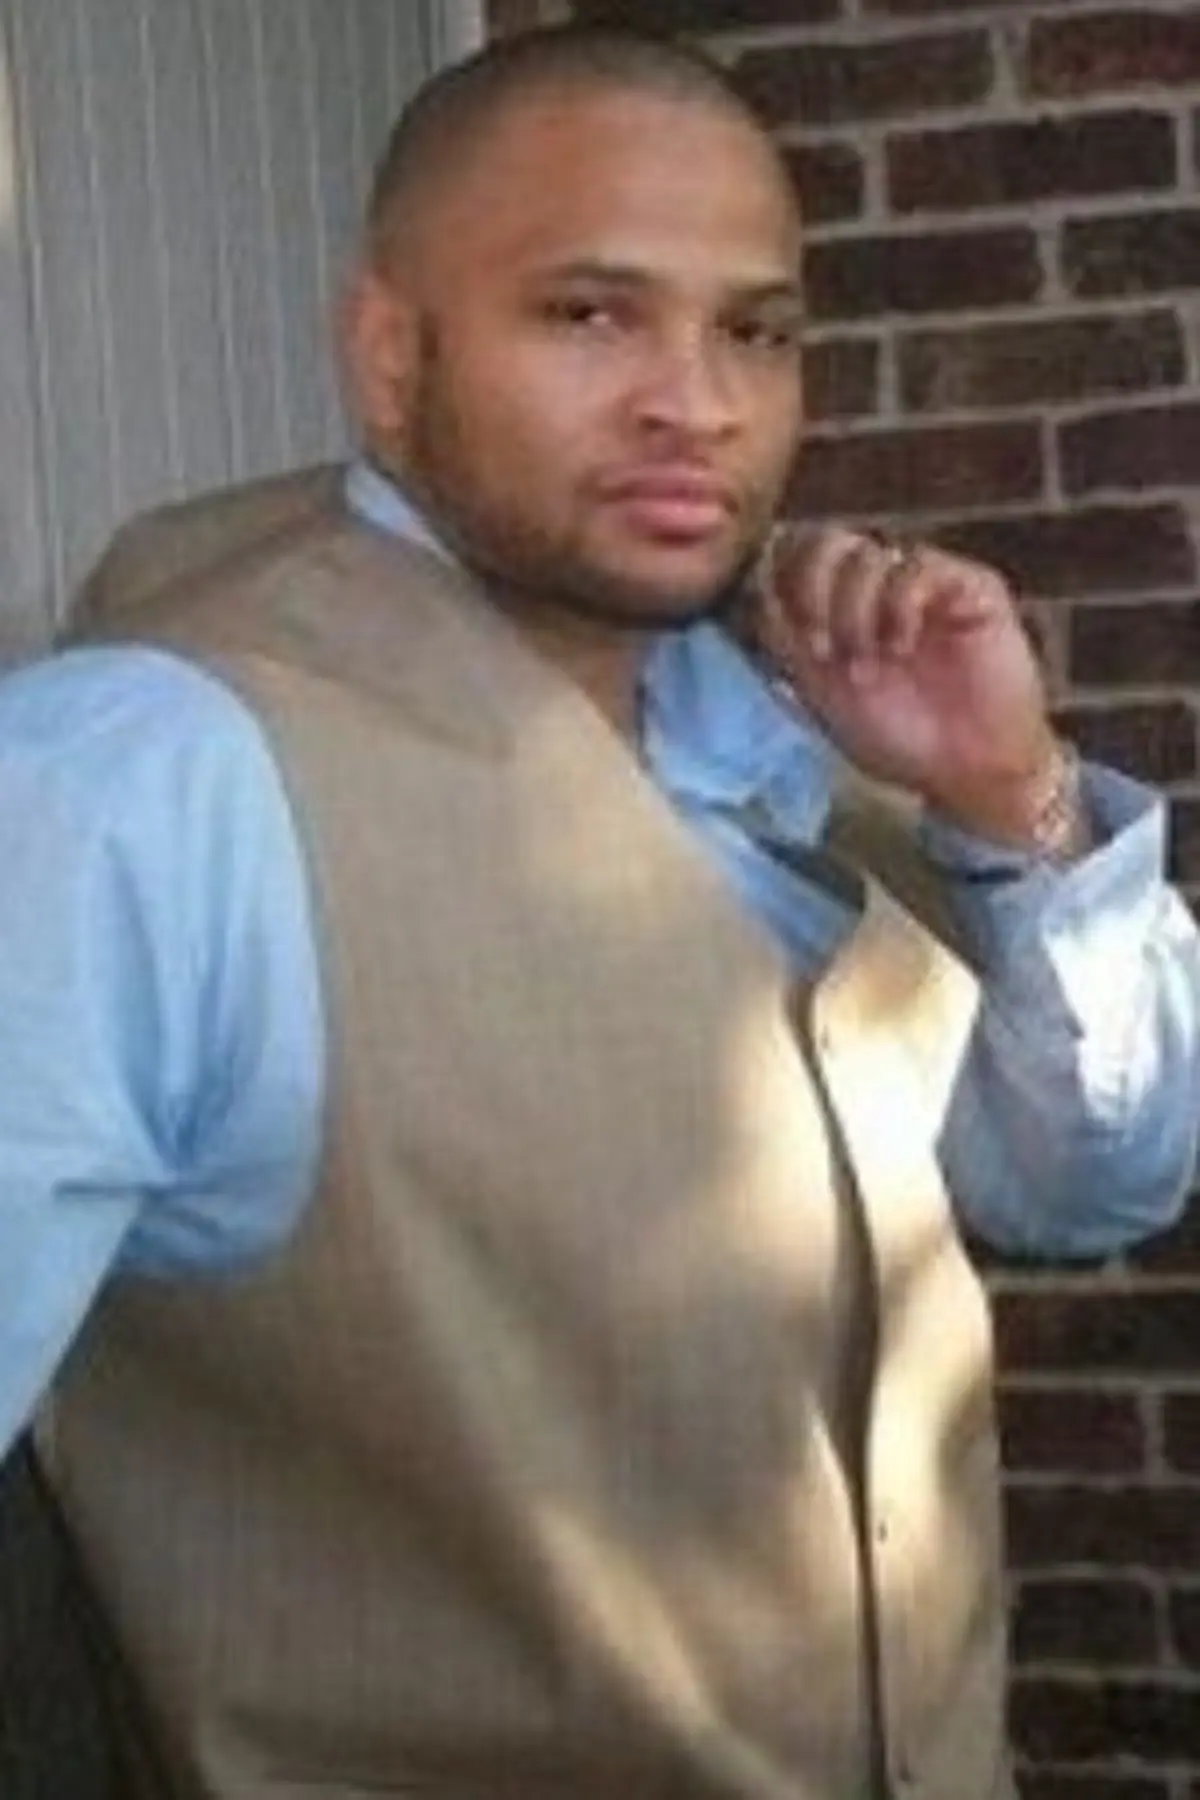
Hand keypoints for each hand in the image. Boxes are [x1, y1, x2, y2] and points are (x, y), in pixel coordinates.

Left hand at [755, 524, 1059, 847]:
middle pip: (826, 539)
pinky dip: (898, 607)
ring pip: (867, 554)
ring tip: (870, 667)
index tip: (792, 639)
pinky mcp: (969, 586)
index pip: (796, 555)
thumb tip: (756, 596)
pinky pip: (917, 566)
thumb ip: (786, 645)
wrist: (969, 771)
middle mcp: (879, 587)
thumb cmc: (899, 740)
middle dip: (811, 590)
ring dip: (854, 614)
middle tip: (822, 648)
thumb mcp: (822, 696)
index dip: (782, 585)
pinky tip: (902, 648)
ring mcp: (925, 582)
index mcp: (840, 606)